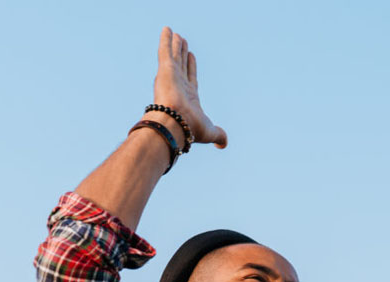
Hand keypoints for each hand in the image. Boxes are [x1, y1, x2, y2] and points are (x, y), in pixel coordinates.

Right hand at [153, 27, 226, 147]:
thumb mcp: (210, 132)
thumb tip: (224, 144)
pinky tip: (167, 29)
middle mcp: (178, 85)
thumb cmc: (190, 129)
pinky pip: (165, 50)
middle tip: (182, 41)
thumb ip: (218, 135)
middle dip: (181, 53)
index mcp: (188, 97)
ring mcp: (171, 77)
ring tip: (175, 33)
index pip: (190, 77)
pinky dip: (165, 40)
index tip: (191, 55)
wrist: (176, 125)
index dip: (191, 66)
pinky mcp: (165, 70)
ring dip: (174, 44)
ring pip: (173, 56)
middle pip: (181, 65)